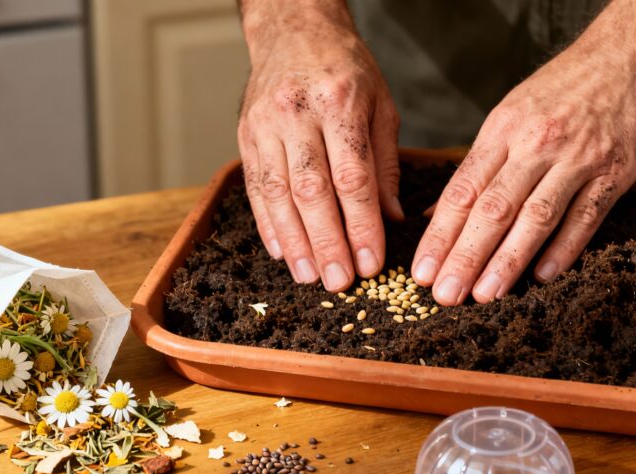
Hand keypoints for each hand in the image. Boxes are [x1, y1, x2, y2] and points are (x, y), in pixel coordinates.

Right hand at [238, 8, 401, 291]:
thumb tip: (391, 218)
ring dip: (295, 242)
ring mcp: (265, 125)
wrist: (293, 29)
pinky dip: (268, 223)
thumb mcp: (381, 104)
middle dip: (327, 242)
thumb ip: (385, 163)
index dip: (361, 225)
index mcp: (339, 103)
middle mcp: (297, 114)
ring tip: (310, 276)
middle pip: (311, 191)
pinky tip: (282, 251)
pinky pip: (254, 187)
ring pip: (277, 194)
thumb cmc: (345, 68)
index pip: (352, 177)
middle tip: (340, 281)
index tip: (371, 261)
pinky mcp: (245, 135)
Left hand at [411, 41, 635, 305]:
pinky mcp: (614, 173)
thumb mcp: (508, 114)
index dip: (439, 235)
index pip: (462, 191)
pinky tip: (542, 277)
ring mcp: (578, 160)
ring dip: (508, 261)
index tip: (422, 271)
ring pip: (536, 218)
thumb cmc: (561, 90)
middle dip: (465, 256)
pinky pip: (585, 217)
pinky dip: (564, 249)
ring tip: (484, 295)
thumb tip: (434, 215)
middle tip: (445, 295)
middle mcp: (536, 145)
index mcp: (503, 131)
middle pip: (493, 209)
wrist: (630, 56)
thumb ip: (475, 167)